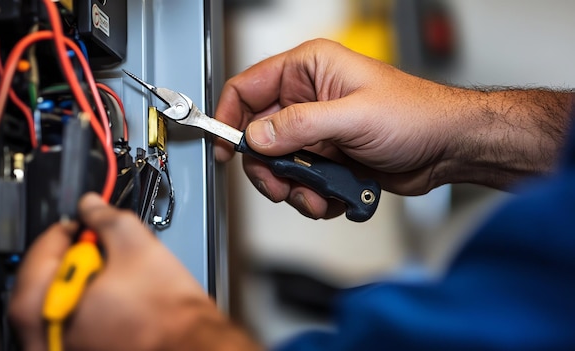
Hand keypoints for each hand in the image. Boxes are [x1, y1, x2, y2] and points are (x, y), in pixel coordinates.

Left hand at [10, 193, 259, 350]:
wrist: (193, 342)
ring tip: (104, 273)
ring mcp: (66, 349)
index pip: (38, 258)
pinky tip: (108, 297)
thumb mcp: (134, 242)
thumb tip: (90, 205)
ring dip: (74, 282)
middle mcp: (49, 336)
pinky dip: (81, 305)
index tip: (77, 223)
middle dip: (66, 259)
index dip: (61, 231)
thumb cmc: (168, 311)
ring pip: (55, 306)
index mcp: (51, 308)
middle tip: (90, 246)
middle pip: (41, 284)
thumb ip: (104, 217)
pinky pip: (68, 324)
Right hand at [215, 38, 572, 218]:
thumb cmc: (416, 115)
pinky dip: (310, 195)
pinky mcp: (327, 157)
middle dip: (267, 166)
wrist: (446, 148)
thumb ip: (300, 126)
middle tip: (280, 184)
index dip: (230, 117)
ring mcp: (316, 130)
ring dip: (292, 186)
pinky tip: (332, 196)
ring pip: (277, 163)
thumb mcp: (354, 116)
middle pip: (257, 134)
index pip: (248, 88)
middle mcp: (307, 98)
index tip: (224, 147)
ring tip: (317, 194)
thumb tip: (257, 136)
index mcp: (309, 69)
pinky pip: (299, 180)